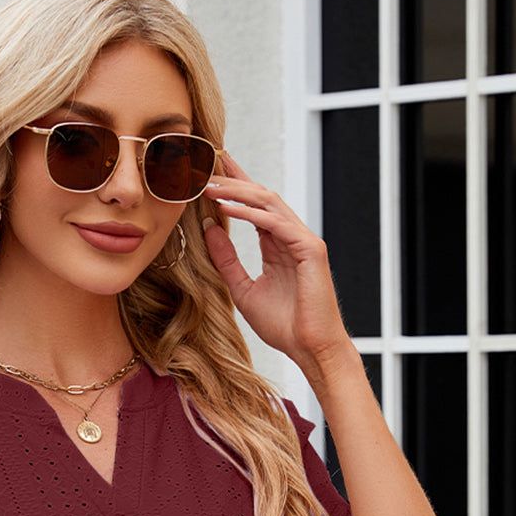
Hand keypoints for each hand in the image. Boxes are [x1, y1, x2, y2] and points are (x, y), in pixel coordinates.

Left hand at [203, 156, 351, 377]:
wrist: (310, 348)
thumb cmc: (284, 326)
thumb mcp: (243, 290)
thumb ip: (226, 260)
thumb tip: (208, 229)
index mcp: (278, 245)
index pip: (254, 207)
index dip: (234, 186)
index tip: (211, 171)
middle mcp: (292, 237)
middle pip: (261, 197)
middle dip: (233, 180)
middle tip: (205, 166)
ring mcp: (303, 240)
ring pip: (269, 203)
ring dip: (238, 192)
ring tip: (210, 185)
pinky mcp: (310, 249)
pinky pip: (277, 224)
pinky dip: (251, 215)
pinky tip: (227, 208)